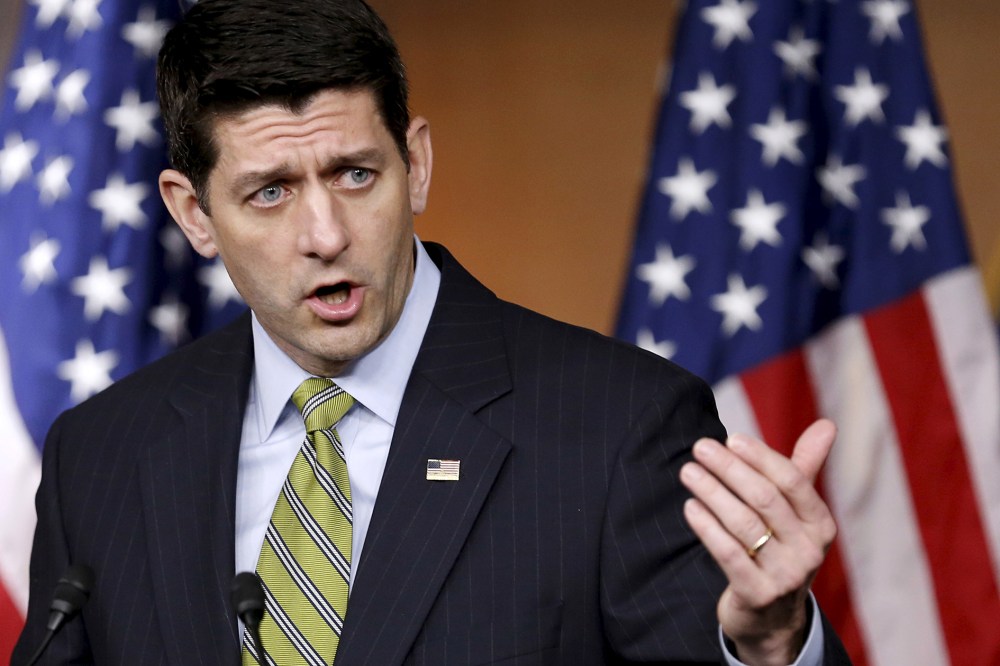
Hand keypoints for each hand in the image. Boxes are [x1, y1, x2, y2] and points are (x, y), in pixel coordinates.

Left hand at [679, 419, 837, 665]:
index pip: (791, 480)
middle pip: (764, 498)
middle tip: (700, 447)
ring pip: (743, 523)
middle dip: (729, 469)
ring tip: (688, 471)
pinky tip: (690, 506)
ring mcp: (785, 575)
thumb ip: (804, 468)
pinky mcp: (758, 594)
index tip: (730, 438)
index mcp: (820, 524)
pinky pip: (728, 553)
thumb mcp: (797, 514)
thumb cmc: (779, 549)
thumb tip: (826, 424)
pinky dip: (707, 527)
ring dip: (712, 492)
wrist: (772, 619)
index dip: (761, 457)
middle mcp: (808, 550)